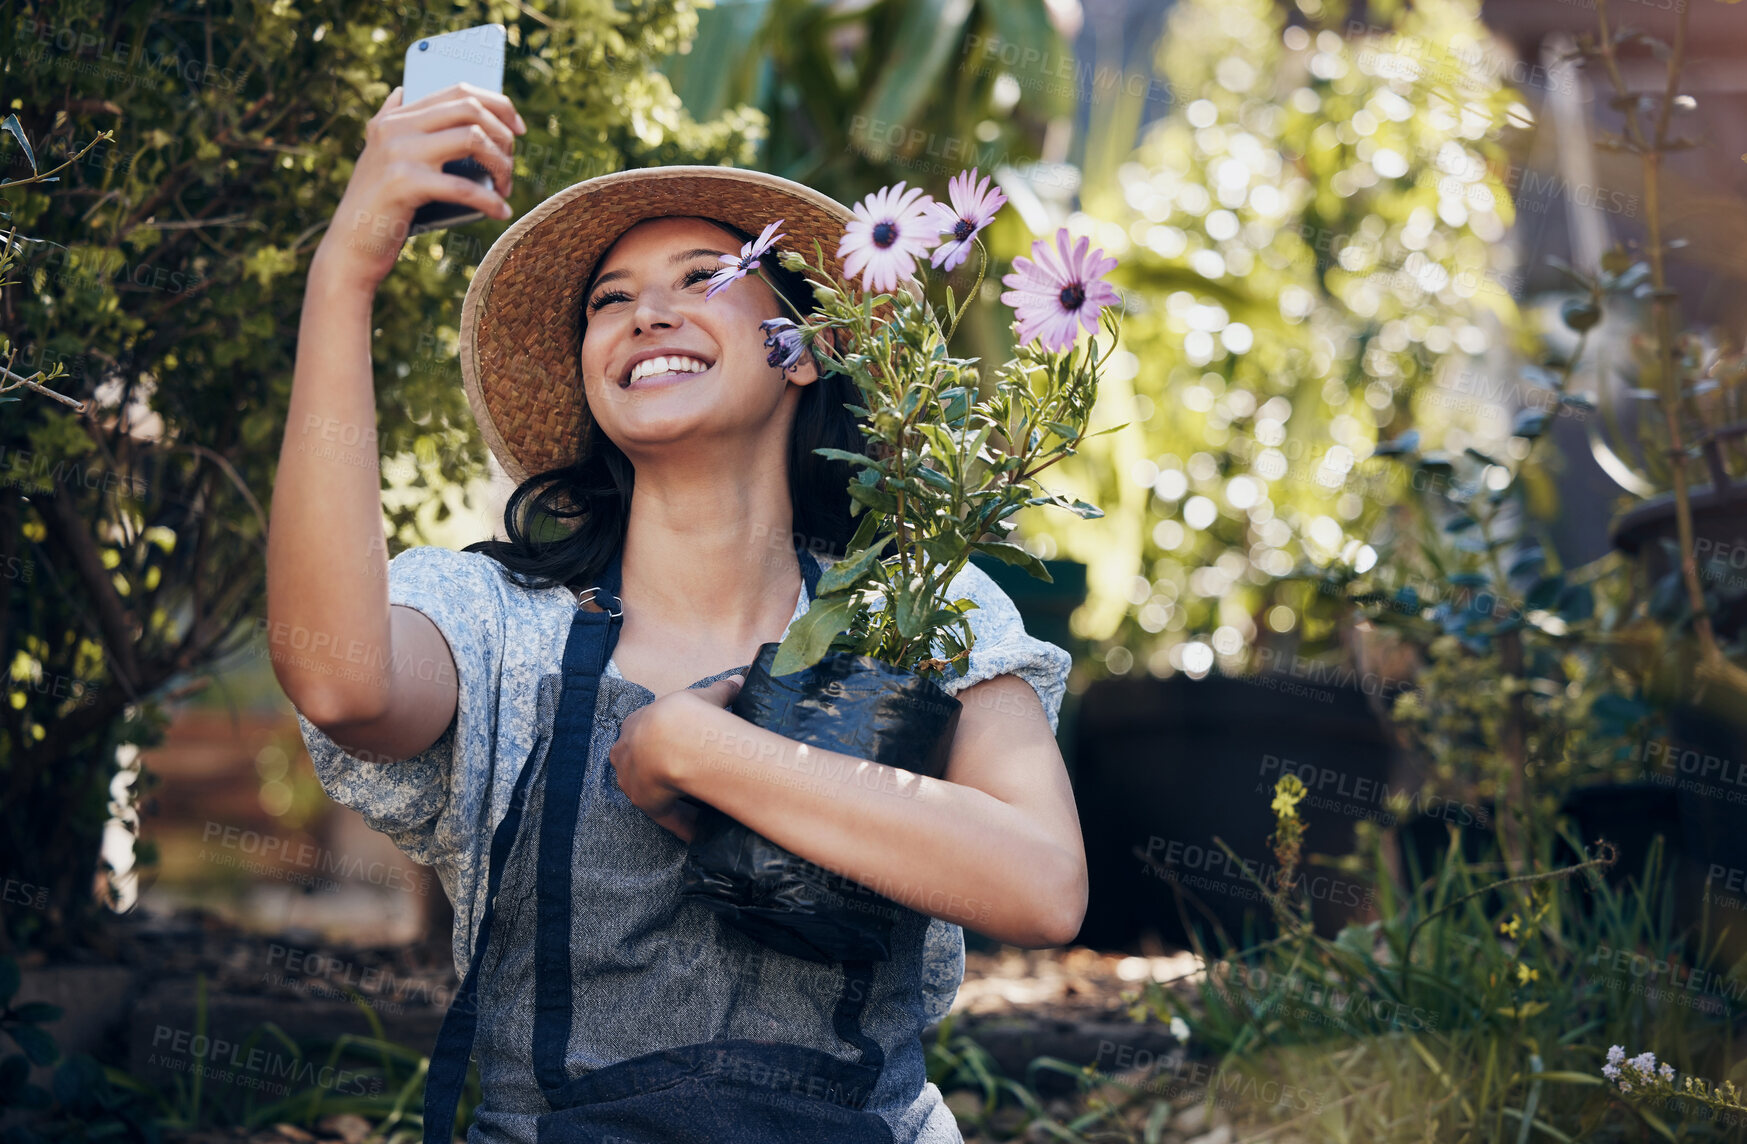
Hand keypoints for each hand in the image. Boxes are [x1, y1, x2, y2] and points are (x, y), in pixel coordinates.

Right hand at [315, 81, 525, 291]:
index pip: (457, 91)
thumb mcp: (379, 157)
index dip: (497, 105)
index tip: (518, 129)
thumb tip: (402, 91)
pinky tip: (501, 212)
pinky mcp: (404, 183)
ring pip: (473, 139)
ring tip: (506, 189)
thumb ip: (390, 122)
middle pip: (470, 110)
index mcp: (395, 118)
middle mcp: (395, 128)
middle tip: (510, 167)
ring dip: (501, 165)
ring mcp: (399, 153)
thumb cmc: (379, 207)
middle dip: (503, 136)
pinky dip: (490, 201)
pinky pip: (463, 186)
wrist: (350, 247)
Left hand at [609, 674, 745, 841]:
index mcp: (636, 723)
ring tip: (694, 803)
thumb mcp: (706, 696)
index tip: (677, 749)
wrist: (675, 738)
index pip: (643, 735)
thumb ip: (722, 690)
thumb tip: (740, 679)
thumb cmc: (688, 713)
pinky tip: (698, 834)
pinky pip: (665, 816)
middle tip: (684, 777)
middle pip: (639, 764)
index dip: (660, 742)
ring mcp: (632, 780)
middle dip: (655, 771)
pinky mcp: (645, 803)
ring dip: (668, 797)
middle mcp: (626, 752)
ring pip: (650, 790)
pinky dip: (682, 824)